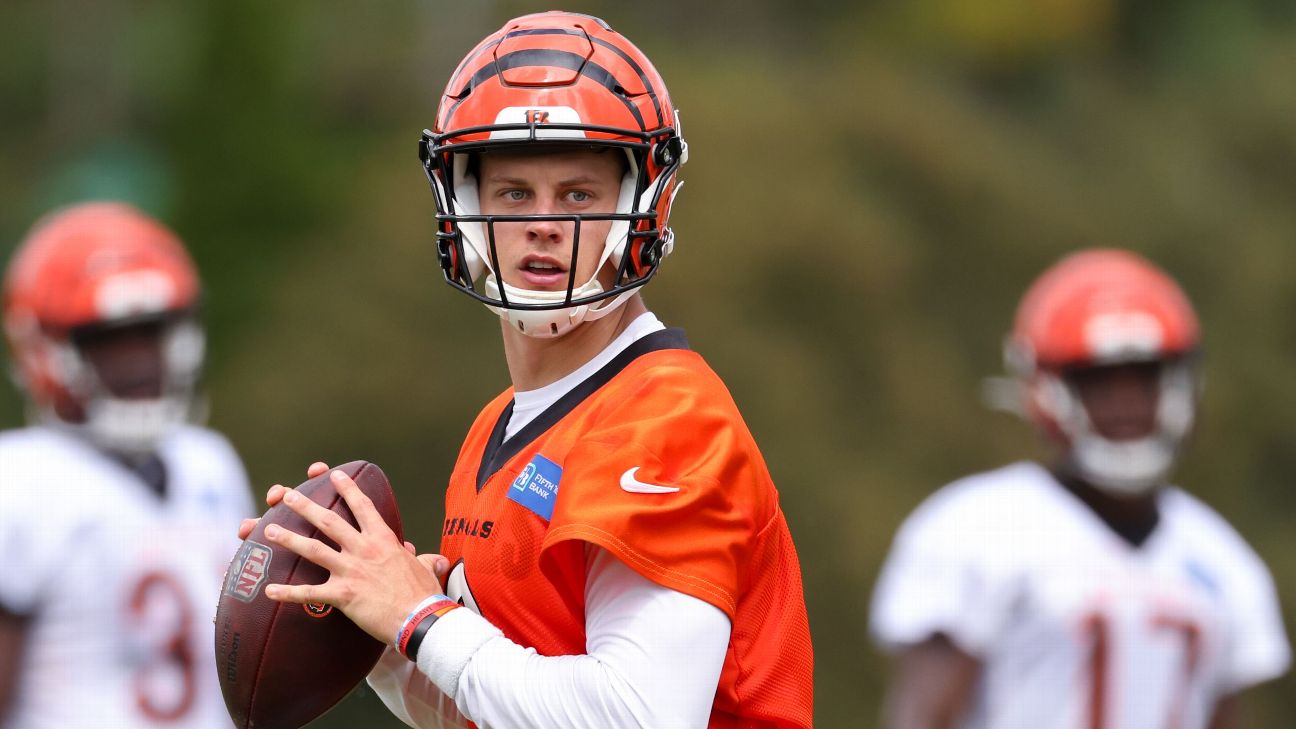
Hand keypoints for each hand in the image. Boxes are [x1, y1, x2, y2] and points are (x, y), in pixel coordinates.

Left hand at [260, 468, 449, 643]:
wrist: (420, 618)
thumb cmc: (425, 594)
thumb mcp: (426, 569)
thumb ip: (425, 561)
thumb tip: (436, 561)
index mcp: (384, 540)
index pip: (363, 507)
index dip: (347, 489)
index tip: (334, 476)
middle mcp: (364, 549)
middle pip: (329, 521)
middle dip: (306, 506)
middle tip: (288, 495)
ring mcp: (351, 570)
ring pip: (313, 549)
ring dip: (289, 539)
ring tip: (268, 530)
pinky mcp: (343, 595)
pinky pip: (309, 593)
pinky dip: (287, 592)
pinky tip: (269, 591)